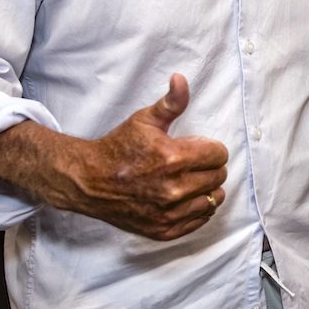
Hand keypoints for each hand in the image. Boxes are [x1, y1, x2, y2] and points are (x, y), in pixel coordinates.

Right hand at [57, 74, 227, 240]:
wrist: (89, 181)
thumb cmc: (119, 147)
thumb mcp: (144, 119)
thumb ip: (171, 102)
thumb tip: (181, 79)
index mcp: (173, 158)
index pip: (218, 155)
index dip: (210, 148)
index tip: (197, 147)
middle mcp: (174, 189)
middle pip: (218, 177)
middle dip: (209, 167)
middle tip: (192, 163)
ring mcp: (169, 212)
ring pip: (214, 200)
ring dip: (207, 189)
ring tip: (190, 180)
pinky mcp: (164, 229)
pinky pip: (200, 219)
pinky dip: (198, 208)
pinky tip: (185, 198)